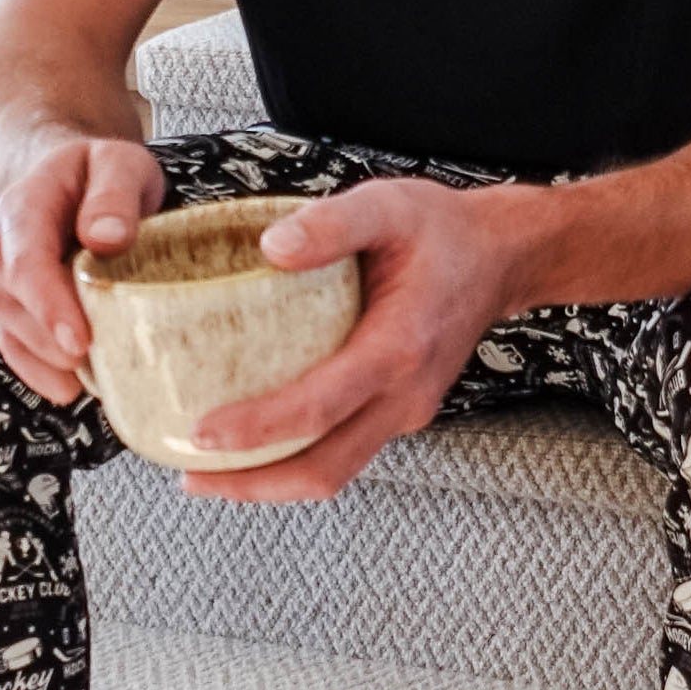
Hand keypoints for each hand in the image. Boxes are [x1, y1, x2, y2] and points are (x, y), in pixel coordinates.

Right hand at [0, 134, 164, 404]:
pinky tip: (70, 386)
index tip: (79, 340)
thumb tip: (107, 237)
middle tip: (95, 360)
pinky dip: (38, 370)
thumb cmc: (100, 173)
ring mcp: (3, 277)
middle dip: (48, 337)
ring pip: (8, 325)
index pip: (24, 259)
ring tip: (92, 374)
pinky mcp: (14, 305)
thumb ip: (114, 195)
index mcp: (25, 204)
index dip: (48, 304)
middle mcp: (2, 243)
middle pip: (9, 298)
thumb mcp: (120, 164)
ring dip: (46, 357)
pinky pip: (13, 344)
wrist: (77, 178)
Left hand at [185, 176, 529, 500]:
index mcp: (398, 348)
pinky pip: (344, 452)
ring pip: (334, 471)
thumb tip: (270, 249)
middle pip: (323, 468)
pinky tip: (253, 444)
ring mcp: (406, 411)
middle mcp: (405, 394)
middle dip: (253, 484)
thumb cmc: (440, 230)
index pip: (319, 408)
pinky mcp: (399, 412)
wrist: (501, 257)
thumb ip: (331, 223)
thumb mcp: (386, 205)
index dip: (257, 429)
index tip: (201, 433)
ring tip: (208, 472)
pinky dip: (295, 459)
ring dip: (270, 483)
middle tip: (189, 474)